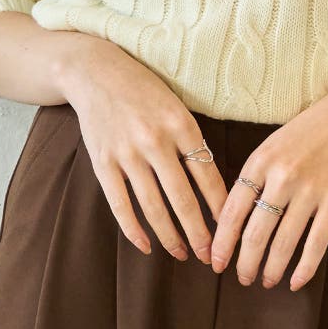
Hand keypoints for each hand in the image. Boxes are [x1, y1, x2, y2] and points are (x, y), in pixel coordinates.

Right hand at [54, 35, 227, 263]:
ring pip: (153, 207)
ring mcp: (127, 153)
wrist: (96, 72)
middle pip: (183, 199)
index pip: (208, 176)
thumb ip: (191, 140)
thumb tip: (213, 184)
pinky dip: (134, 229)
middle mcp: (155, 140)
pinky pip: (120, 205)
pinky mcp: (103, 162)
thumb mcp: (176, 106)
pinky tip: (146, 245)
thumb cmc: (144, 90)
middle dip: (199, 233)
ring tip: (183, 254)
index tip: (231, 229)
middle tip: (211, 257)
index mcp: (181, 125)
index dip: (220, 207)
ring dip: (170, 236)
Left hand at [209, 84, 327, 289]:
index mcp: (260, 161)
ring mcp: (311, 190)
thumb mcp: (272, 144)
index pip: (232, 210)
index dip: (222, 242)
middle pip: (255, 232)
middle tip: (241, 279)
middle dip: (244, 262)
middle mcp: (282, 177)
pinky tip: (296, 281)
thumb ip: (255, 175)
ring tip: (265, 281)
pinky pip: (316, 243)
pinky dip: (305, 268)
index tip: (215, 261)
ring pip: (283, 243)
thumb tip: (233, 215)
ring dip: (271, 269)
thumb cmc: (310, 130)